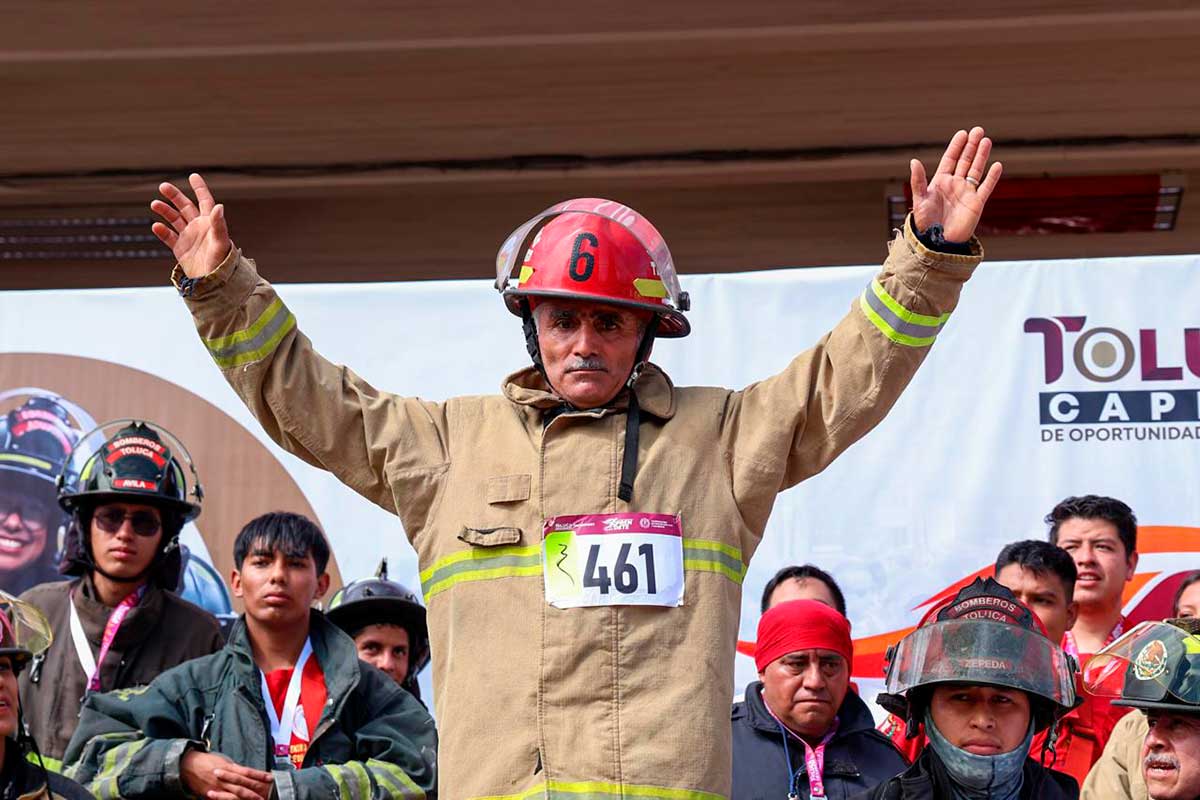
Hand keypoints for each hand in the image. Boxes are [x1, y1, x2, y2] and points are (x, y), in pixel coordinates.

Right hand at [151, 173, 233, 278]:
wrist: (213, 282)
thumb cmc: (222, 262)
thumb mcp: (221, 242)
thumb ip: (218, 224)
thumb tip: (219, 206)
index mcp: (210, 223)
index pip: (205, 201)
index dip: (199, 188)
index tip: (193, 176)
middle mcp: (199, 227)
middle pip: (185, 207)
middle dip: (175, 196)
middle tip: (163, 186)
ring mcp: (189, 237)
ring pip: (174, 219)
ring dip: (165, 211)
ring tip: (154, 204)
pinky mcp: (180, 249)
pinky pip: (169, 237)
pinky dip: (162, 231)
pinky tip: (156, 226)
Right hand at [181, 750, 273, 799]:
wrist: (188, 765)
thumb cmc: (207, 761)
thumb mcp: (223, 761)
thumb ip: (234, 768)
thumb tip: (246, 773)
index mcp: (230, 767)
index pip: (248, 771)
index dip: (259, 775)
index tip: (270, 778)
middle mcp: (225, 776)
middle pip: (243, 784)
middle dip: (255, 790)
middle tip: (265, 795)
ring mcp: (218, 786)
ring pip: (234, 794)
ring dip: (245, 798)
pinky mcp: (210, 794)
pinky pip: (222, 799)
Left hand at [910, 126, 1001, 242]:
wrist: (937, 242)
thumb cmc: (926, 222)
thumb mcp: (920, 199)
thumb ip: (918, 180)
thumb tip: (913, 161)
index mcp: (940, 182)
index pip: (950, 159)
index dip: (956, 146)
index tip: (963, 133)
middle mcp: (955, 184)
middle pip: (965, 161)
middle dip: (971, 146)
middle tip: (978, 130)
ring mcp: (967, 193)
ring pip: (976, 170)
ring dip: (981, 156)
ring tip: (986, 141)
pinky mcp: (976, 203)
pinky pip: (986, 187)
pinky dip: (992, 177)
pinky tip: (997, 165)